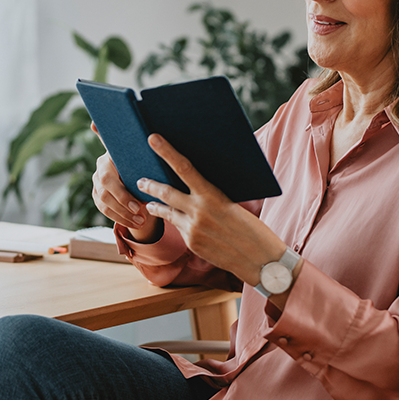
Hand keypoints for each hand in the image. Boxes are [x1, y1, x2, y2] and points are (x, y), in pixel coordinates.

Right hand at [90, 124, 162, 242]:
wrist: (136, 163)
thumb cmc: (144, 157)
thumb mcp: (145, 154)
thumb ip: (145, 152)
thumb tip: (149, 145)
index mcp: (110, 155)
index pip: (108, 177)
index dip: (122, 194)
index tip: (139, 206)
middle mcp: (100, 167)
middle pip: (105, 192)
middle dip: (124, 206)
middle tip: (141, 214)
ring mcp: (96, 182)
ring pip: (104, 204)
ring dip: (123, 215)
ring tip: (141, 222)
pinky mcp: (97, 194)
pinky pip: (104, 210)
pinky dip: (120, 219)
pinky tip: (135, 225)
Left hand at [138, 133, 289, 287]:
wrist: (260, 260)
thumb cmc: (253, 228)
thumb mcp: (234, 205)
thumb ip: (212, 196)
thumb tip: (195, 186)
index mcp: (212, 195)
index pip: (184, 168)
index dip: (167, 152)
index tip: (153, 139)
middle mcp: (199, 211)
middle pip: (166, 192)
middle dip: (150, 185)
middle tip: (139, 179)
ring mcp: (193, 229)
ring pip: (167, 212)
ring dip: (155, 205)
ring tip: (148, 201)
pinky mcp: (192, 244)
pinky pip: (179, 228)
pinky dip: (175, 221)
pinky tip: (172, 218)